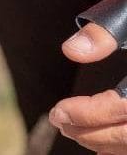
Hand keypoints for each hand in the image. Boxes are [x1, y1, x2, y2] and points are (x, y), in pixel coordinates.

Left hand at [50, 23, 126, 153]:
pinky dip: (126, 146)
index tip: (57, 112)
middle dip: (93, 133)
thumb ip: (103, 34)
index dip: (88, 114)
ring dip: (109, 143)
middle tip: (60, 123)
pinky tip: (106, 145)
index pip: (123, 107)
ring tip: (75, 132)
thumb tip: (70, 51)